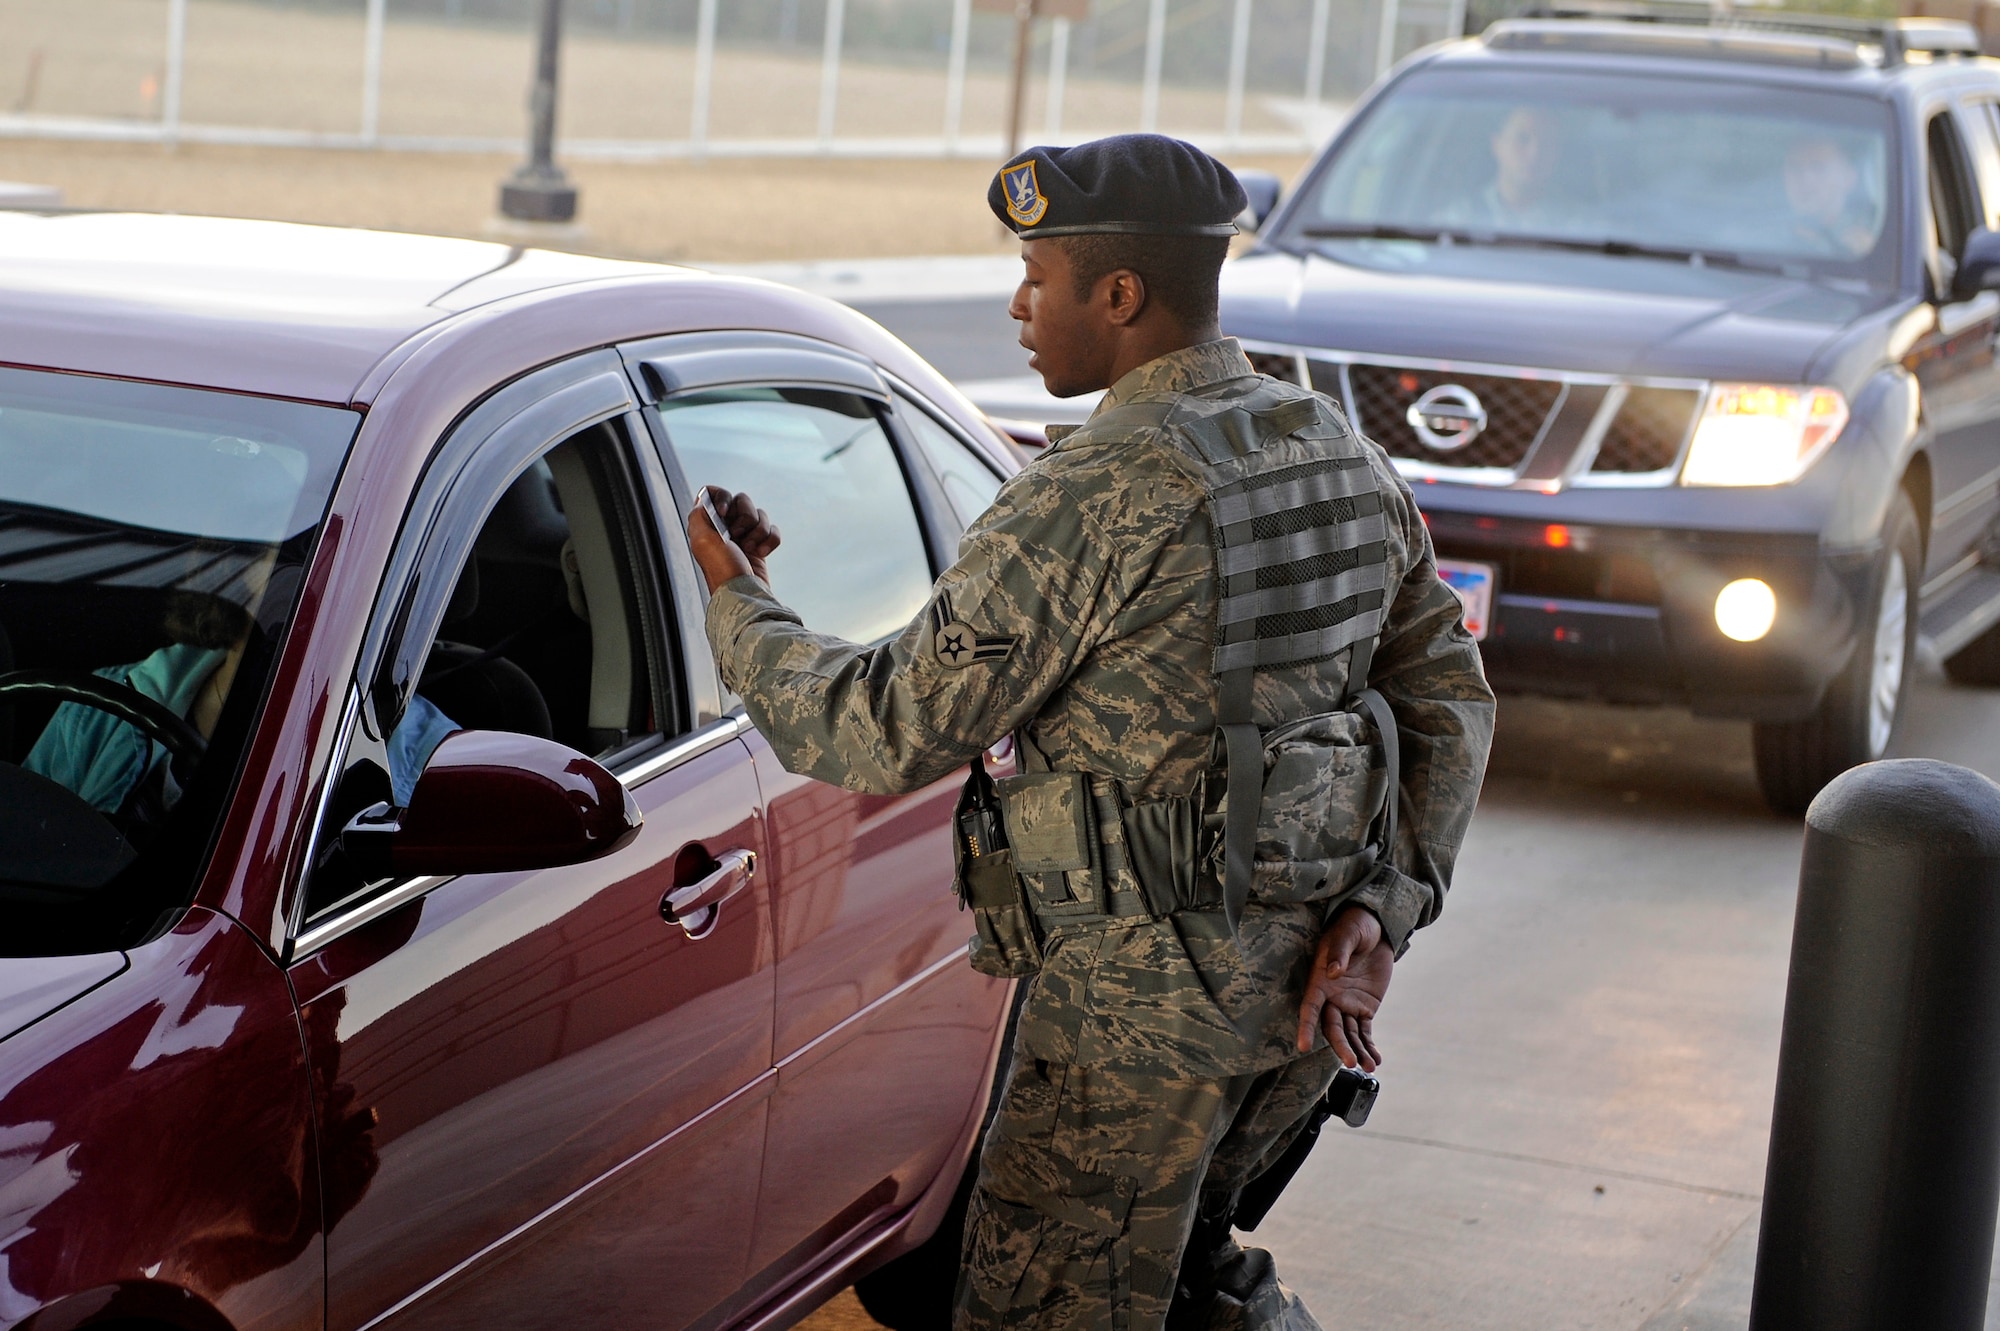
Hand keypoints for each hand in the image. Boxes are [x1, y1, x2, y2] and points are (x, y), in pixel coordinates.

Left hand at [688, 486, 780, 592]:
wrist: (744, 594)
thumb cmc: (722, 570)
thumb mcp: (702, 540)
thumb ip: (699, 515)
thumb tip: (704, 499)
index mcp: (707, 523)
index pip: (712, 492)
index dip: (722, 497)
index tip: (724, 512)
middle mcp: (724, 527)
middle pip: (741, 500)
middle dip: (745, 516)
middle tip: (737, 536)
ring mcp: (744, 536)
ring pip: (759, 514)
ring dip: (759, 531)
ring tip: (750, 549)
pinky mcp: (760, 546)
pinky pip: (772, 530)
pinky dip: (770, 540)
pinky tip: (762, 553)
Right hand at [1296, 905, 1393, 1070]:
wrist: (1375, 928)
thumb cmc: (1354, 926)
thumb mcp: (1347, 934)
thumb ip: (1339, 952)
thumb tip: (1333, 972)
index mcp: (1319, 980)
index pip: (1310, 1007)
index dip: (1306, 1026)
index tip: (1303, 1045)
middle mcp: (1330, 997)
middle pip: (1331, 1027)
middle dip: (1339, 1046)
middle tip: (1350, 1062)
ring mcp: (1348, 1004)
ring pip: (1349, 1034)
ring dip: (1357, 1051)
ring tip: (1370, 1067)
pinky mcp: (1365, 1008)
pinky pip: (1365, 1031)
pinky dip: (1369, 1046)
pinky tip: (1375, 1060)